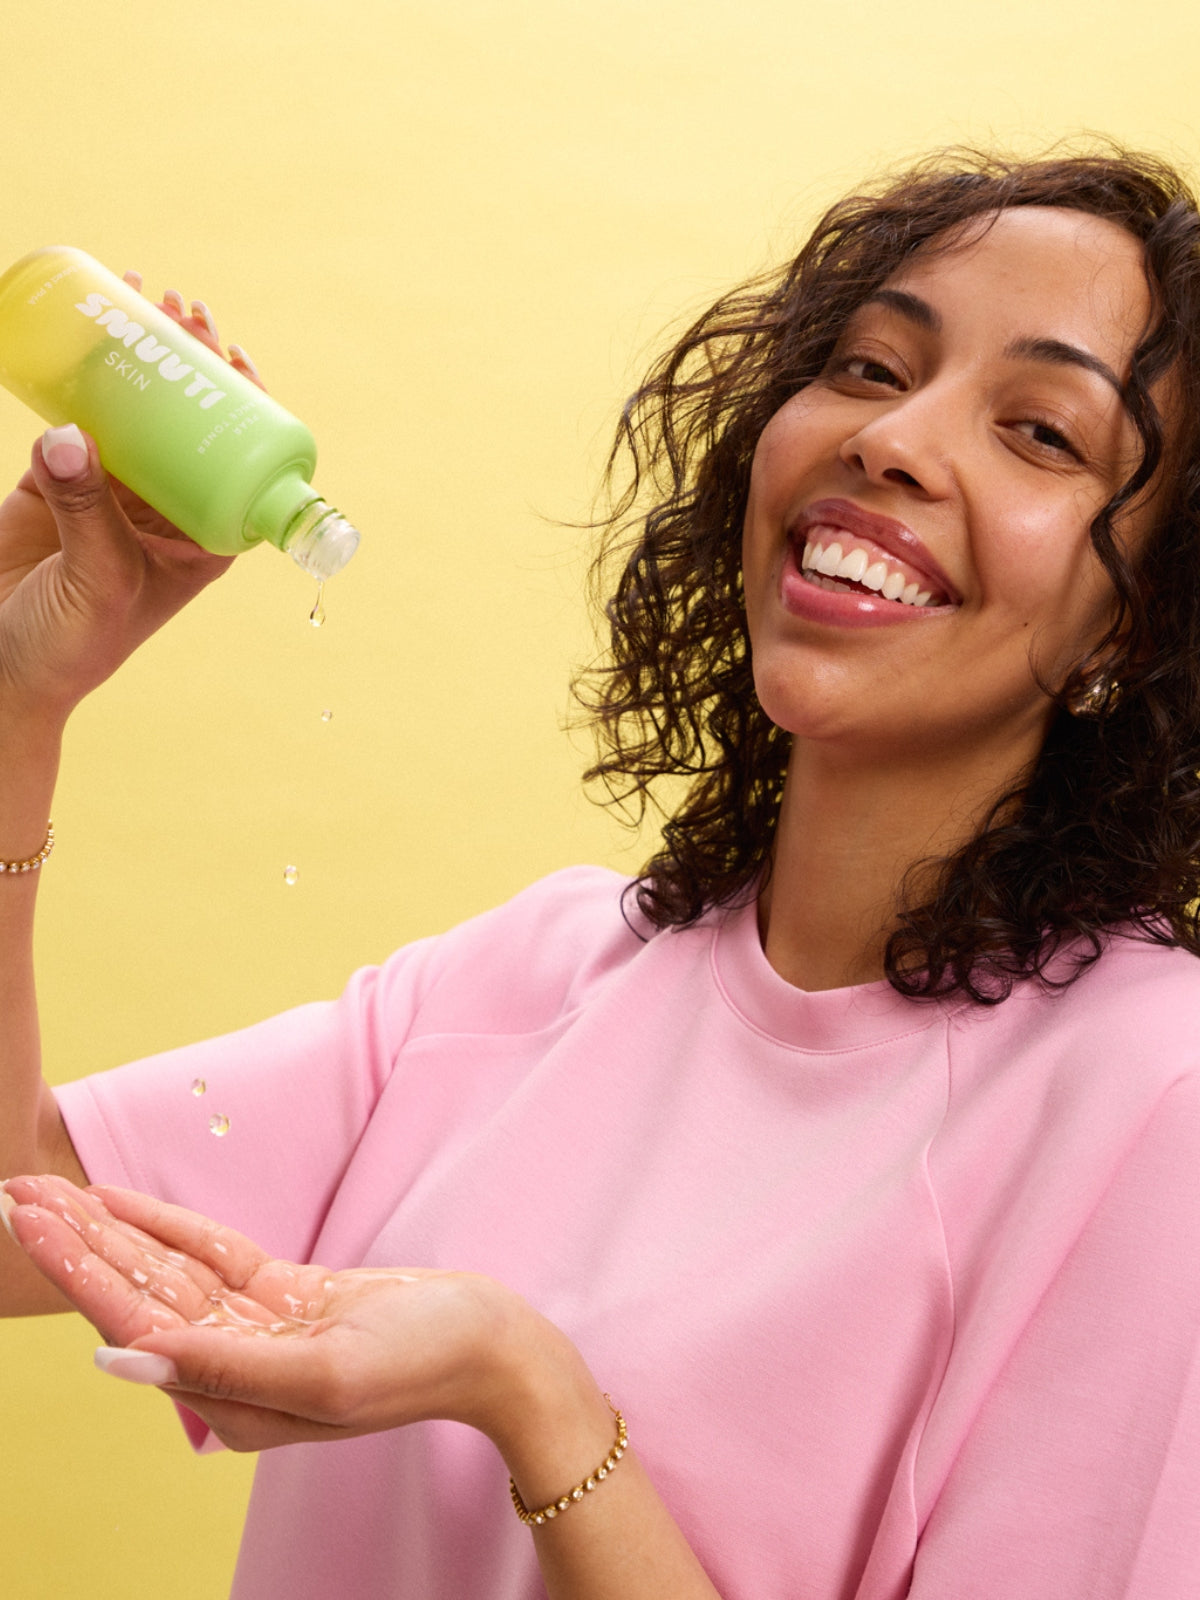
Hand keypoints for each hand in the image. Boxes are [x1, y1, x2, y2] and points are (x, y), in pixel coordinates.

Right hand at [0, 279, 260, 720]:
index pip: (241, 461)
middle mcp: (167, 510)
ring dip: (142, 354)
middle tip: (182, 307)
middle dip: (192, 361)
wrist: (2, 668)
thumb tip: (69, 436)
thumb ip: (87, 511)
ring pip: (139, 410)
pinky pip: (80, 415)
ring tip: (143, 295)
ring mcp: (114, 492)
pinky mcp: (59, 481)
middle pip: (192, 421)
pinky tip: (88, 328)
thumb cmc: (71, 645)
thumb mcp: (98, 579)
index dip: (245, 404)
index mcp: (203, 540)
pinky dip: (84, 372)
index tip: (233, 354)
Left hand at [1, 1175, 559, 1455]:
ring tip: (47, 1191)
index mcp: (232, 1402)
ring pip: (164, 1272)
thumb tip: (114, 1362)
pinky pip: (209, 1257)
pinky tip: (121, 1204)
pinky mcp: (283, 1297)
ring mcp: (256, 1330)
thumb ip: (220, 1367)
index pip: (130, 1326)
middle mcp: (231, 1369)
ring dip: (106, 1231)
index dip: (75, 1269)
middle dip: (71, 1244)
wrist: (495, 1346)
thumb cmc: (425, 1363)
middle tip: (11, 1192)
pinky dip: (165, 1227)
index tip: (25, 1221)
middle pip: (133, 1295)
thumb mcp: (326, 1372)